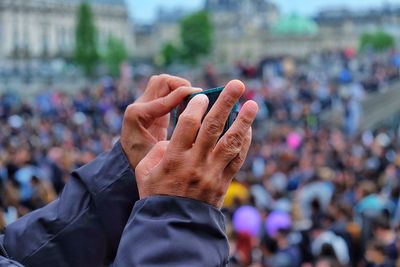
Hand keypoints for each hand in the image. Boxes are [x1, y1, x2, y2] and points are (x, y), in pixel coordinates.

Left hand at [121, 74, 200, 167]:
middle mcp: (138, 106)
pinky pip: (166, 91)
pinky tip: (189, 104)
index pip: (162, 100)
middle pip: (161, 82)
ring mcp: (145, 104)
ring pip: (163, 82)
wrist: (130, 161)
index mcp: (136, 117)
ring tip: (193, 100)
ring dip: (179, 87)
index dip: (181, 95)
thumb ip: (174, 145)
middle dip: (180, 85)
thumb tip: (198, 134)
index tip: (200, 96)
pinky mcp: (153, 106)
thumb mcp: (159, 156)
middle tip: (197, 98)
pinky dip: (178, 92)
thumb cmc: (144, 161)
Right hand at [136, 80, 257, 207]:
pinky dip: (245, 142)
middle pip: (213, 127)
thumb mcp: (145, 172)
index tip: (203, 95)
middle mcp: (195, 163)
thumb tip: (173, 139)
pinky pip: (238, 159)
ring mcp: (212, 173)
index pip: (188, 125)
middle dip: (226, 103)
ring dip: (244, 121)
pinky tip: (248, 128)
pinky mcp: (223, 182)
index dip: (197, 106)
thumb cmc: (156, 195)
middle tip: (237, 84)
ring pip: (231, 142)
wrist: (174, 225)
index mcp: (174, 158)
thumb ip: (157, 151)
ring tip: (253, 104)